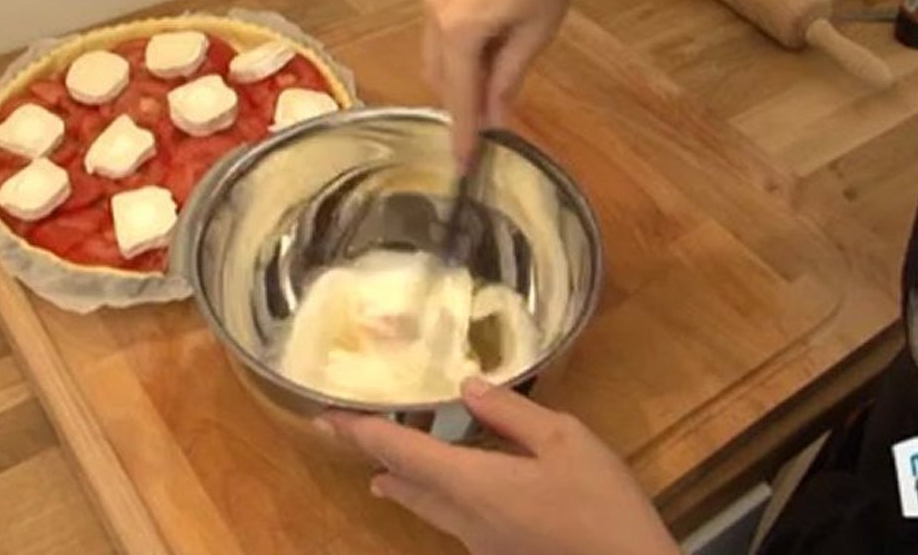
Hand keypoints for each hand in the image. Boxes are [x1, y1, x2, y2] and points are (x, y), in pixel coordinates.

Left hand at [316, 379, 680, 554]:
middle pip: (404, 484)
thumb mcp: (565, 441)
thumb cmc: (600, 504)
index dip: (362, 431)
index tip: (327, 416)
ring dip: (399, 484)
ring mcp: (481, 543)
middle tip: (345, 436)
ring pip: (426, 508)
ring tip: (378, 473)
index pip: (402, 452)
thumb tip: (467, 387)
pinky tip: (447, 493)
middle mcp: (464, 518)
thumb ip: (511, 414)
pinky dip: (432, 498)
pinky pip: (451, 520)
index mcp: (473, 483)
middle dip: (373, 457)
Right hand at [423, 0, 593, 164]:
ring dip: (456, 71)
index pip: (457, 96)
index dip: (462, 134)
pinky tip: (484, 38)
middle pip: (438, 75)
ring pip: (435, 49)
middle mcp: (433, 11)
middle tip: (489, 117)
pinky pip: (438, 22)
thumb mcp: (535, 35)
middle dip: (460, 100)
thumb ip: (507, 80)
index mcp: (458, 30)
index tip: (462, 166)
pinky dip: (455, 42)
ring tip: (490, 76)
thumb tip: (494, 121)